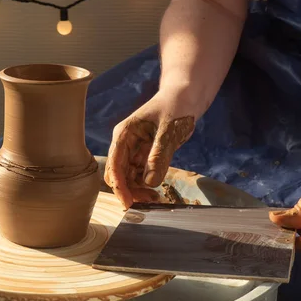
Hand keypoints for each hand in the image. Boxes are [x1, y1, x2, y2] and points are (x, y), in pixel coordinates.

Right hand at [104, 91, 196, 208]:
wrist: (186, 98)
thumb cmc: (175, 107)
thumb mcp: (168, 132)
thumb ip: (158, 156)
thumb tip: (149, 183)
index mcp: (124, 134)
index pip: (114, 163)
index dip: (119, 185)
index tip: (128, 202)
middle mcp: (124, 144)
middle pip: (118, 174)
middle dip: (128, 190)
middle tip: (147, 203)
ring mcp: (133, 150)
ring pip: (128, 177)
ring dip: (137, 190)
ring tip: (155, 199)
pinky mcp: (144, 156)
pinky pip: (140, 175)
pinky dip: (145, 186)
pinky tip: (156, 192)